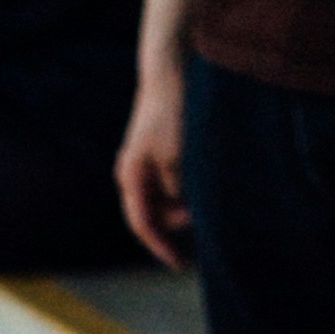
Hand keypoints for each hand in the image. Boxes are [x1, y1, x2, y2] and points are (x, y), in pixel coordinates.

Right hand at [113, 69, 190, 262]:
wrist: (168, 70)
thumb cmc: (171, 111)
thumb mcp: (178, 154)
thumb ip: (177, 188)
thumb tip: (180, 207)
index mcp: (131, 177)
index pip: (143, 224)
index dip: (160, 246)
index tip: (178, 263)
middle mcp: (131, 173)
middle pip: (150, 213)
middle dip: (173, 224)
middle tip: (201, 220)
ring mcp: (141, 162)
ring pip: (159, 198)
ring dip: (178, 205)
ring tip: (203, 202)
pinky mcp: (152, 151)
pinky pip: (164, 182)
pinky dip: (180, 189)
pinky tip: (196, 187)